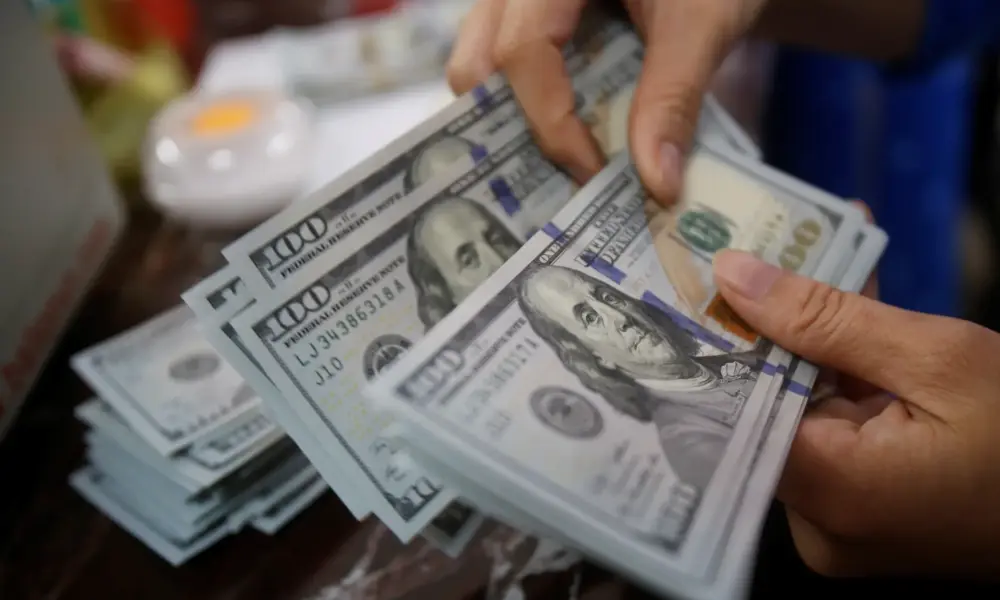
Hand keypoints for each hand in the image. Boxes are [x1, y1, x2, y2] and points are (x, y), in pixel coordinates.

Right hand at [446, 0, 767, 202]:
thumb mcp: (702, 22)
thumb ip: (675, 96)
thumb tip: (657, 186)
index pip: (522, 49)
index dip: (550, 120)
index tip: (592, 172)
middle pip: (478, 60)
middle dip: (510, 127)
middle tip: (562, 176)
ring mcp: (521, 0)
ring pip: (481, 62)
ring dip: (515, 119)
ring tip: (563, 160)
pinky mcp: (536, 16)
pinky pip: (508, 62)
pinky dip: (530, 105)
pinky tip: (570, 136)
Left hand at [711, 249, 999, 578]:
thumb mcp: (937, 359)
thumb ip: (826, 318)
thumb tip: (733, 274)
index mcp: (831, 492)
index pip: (731, 410)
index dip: (716, 342)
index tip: (702, 281)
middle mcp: (818, 522)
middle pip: (764, 408)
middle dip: (771, 327)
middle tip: (757, 252)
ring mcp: (839, 521)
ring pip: (798, 412)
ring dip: (811, 343)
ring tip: (813, 261)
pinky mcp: (860, 509)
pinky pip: (830, 432)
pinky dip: (840, 377)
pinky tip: (849, 311)